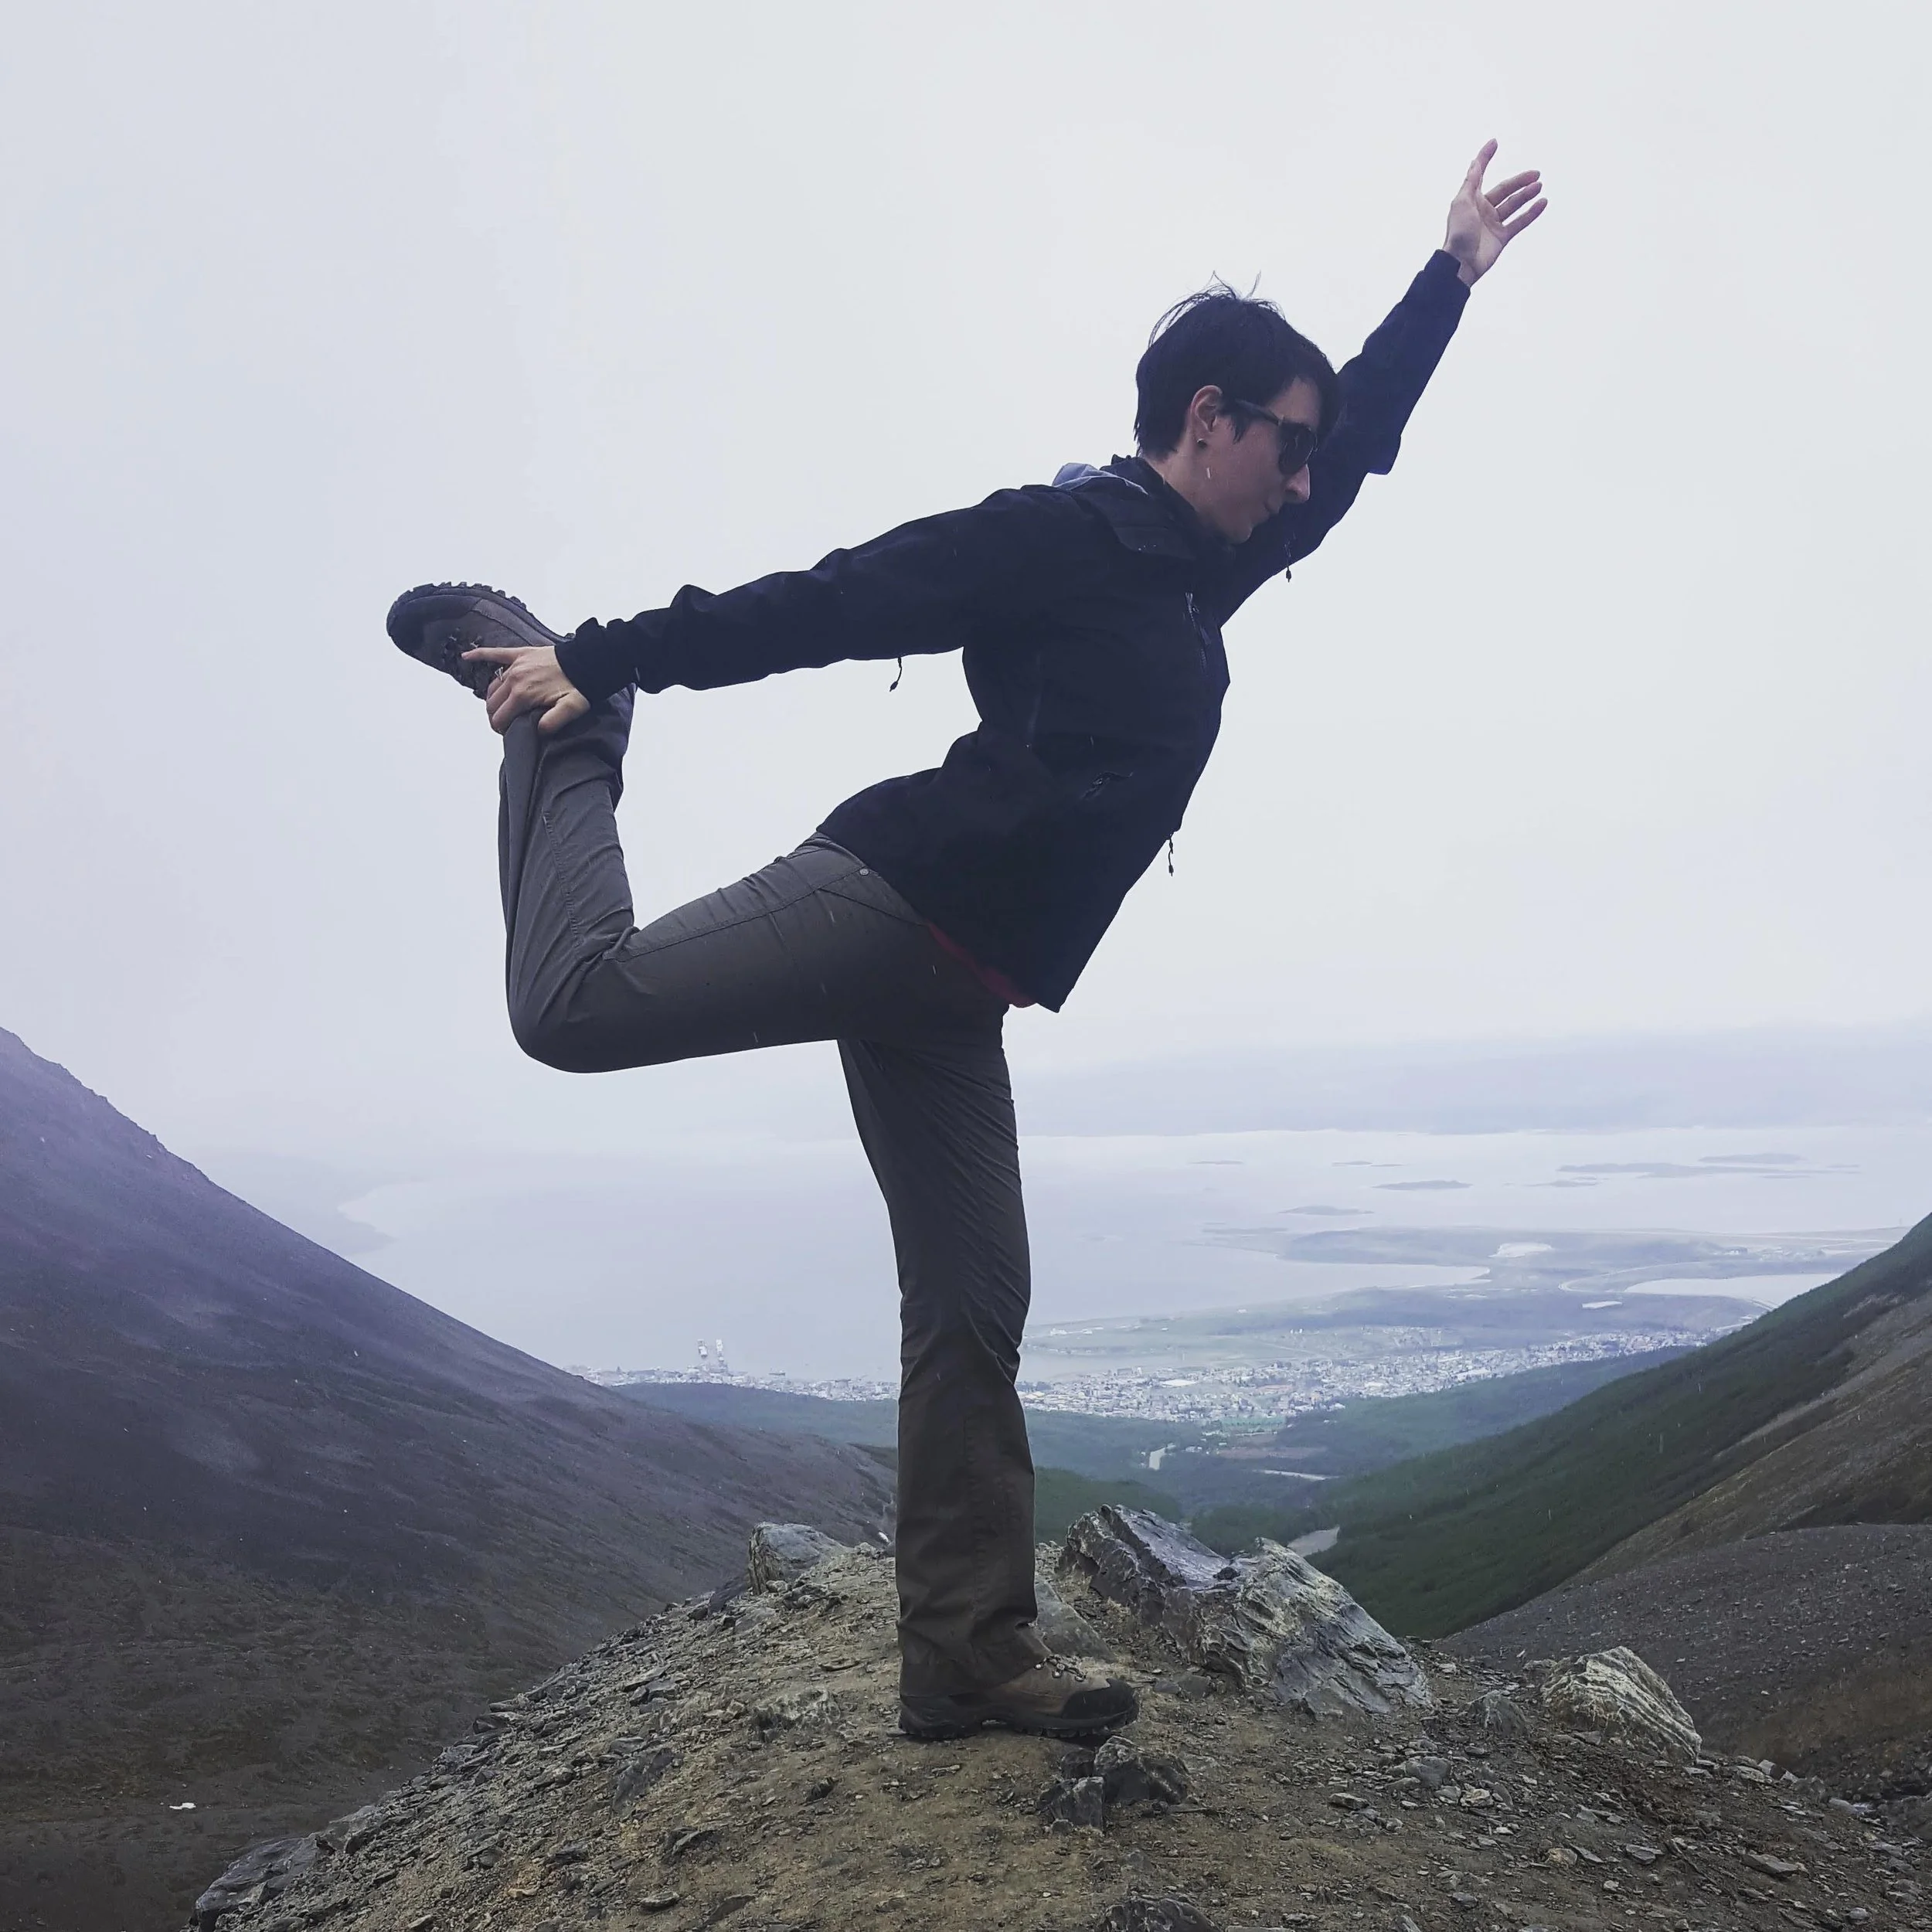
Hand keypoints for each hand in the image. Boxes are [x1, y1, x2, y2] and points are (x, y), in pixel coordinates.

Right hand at [464, 644, 591, 735]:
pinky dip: (479, 655)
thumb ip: (553, 722)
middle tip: (506, 723)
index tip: (508, 733)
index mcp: (523, 695)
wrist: (587, 661)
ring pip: (492, 687)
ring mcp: (514, 666)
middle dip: (496, 716)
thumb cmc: (580, 686)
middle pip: (492, 704)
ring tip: (501, 707)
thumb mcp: (571, 709)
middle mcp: (514, 679)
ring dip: (493, 699)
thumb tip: (538, 731)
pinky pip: (494, 653)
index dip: (501, 728)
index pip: (499, 718)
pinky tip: (466, 656)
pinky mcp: (519, 654)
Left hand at [1443, 140, 1546, 285]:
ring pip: (1514, 204)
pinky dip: (1532, 212)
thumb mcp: (1462, 203)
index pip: (1479, 173)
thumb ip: (1471, 183)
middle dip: (1520, 181)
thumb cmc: (1458, 234)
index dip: (1485, 158)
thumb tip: (1475, 163)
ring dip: (1527, 194)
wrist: (1461, 264)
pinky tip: (1542, 203)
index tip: (1494, 143)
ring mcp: (1493, 223)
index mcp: (1471, 199)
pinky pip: (1520, 222)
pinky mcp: (1502, 237)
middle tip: (1536, 173)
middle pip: (1505, 190)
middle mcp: (1483, 209)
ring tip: (1539, 185)